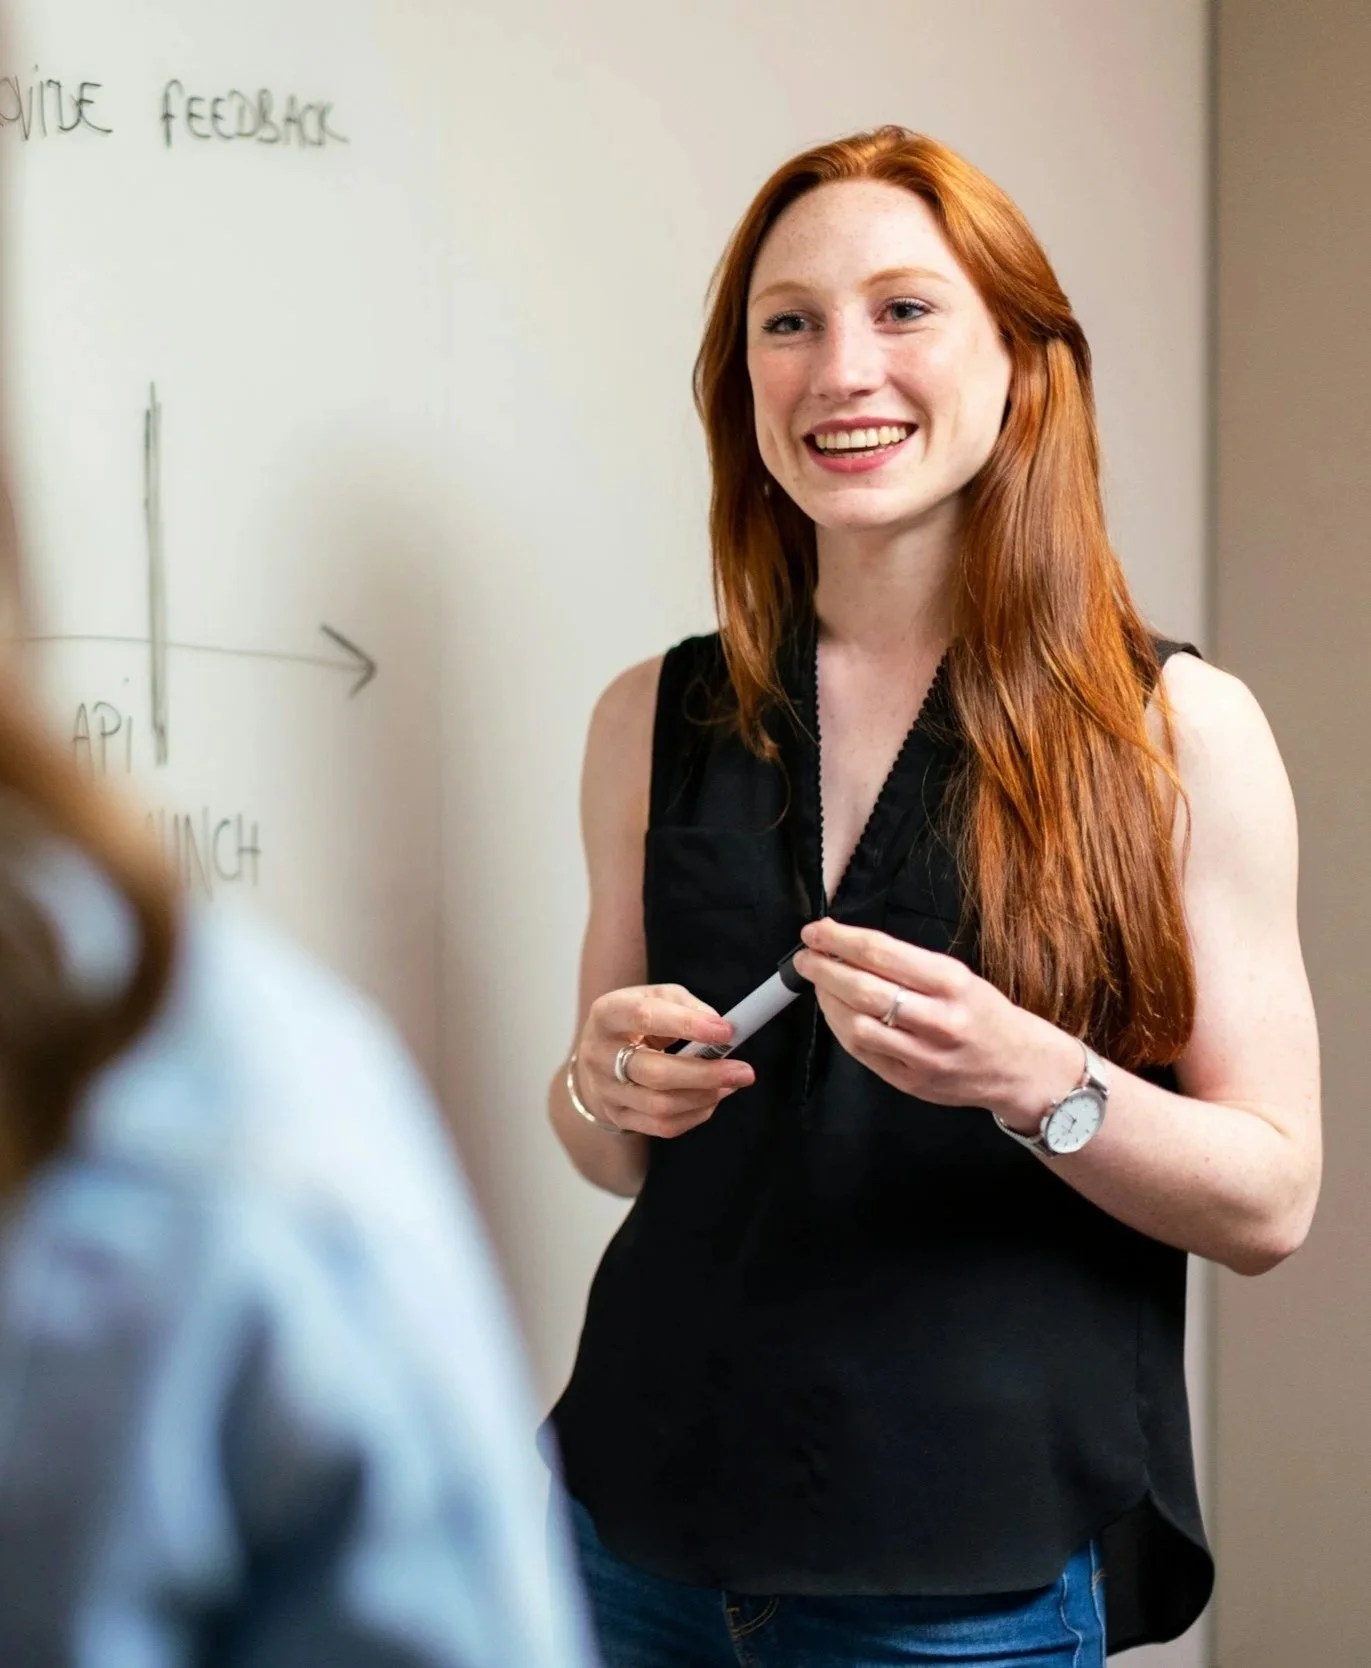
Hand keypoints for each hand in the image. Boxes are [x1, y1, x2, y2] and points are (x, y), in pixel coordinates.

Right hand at [576, 984, 755, 1137]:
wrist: (599, 1053)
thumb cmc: (635, 1021)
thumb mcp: (656, 997)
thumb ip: (687, 1006)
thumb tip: (719, 1028)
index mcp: (607, 1014)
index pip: (645, 1017)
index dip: (688, 1025)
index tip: (726, 1031)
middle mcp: (598, 1054)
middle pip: (655, 1073)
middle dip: (706, 1074)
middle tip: (744, 1071)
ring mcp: (605, 1090)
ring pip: (660, 1106)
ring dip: (705, 1096)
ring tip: (732, 1083)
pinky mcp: (617, 1116)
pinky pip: (662, 1126)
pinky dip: (695, 1114)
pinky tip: (711, 1098)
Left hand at [793, 919, 1081, 1128]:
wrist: (1019, 1067)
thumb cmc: (984, 1014)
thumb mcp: (958, 976)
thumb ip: (907, 964)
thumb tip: (849, 947)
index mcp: (952, 983)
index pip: (882, 954)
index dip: (840, 940)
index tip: (817, 931)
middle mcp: (939, 1020)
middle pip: (863, 990)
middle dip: (824, 969)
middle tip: (806, 956)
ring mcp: (923, 1056)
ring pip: (857, 1026)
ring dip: (827, 1001)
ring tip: (819, 983)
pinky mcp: (910, 1082)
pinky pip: (862, 1053)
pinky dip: (841, 1028)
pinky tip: (835, 1012)